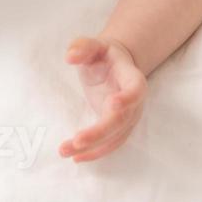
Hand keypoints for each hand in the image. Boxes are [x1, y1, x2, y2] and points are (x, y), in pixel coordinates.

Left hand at [59, 35, 147, 162]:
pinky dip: (93, 153)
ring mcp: (128, 118)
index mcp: (132, 78)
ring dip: (92, 148)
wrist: (114, 66)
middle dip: (100, 133)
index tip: (111, 104)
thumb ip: (83, 47)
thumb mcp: (93, 45)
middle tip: (77, 140)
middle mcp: (134, 103)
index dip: (127, 98)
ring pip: (114, 138)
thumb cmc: (103, 55)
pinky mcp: (118, 130)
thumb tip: (71, 56)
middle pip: (121, 121)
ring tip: (66, 150)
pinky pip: (109, 145)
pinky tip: (74, 156)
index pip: (135, 90)